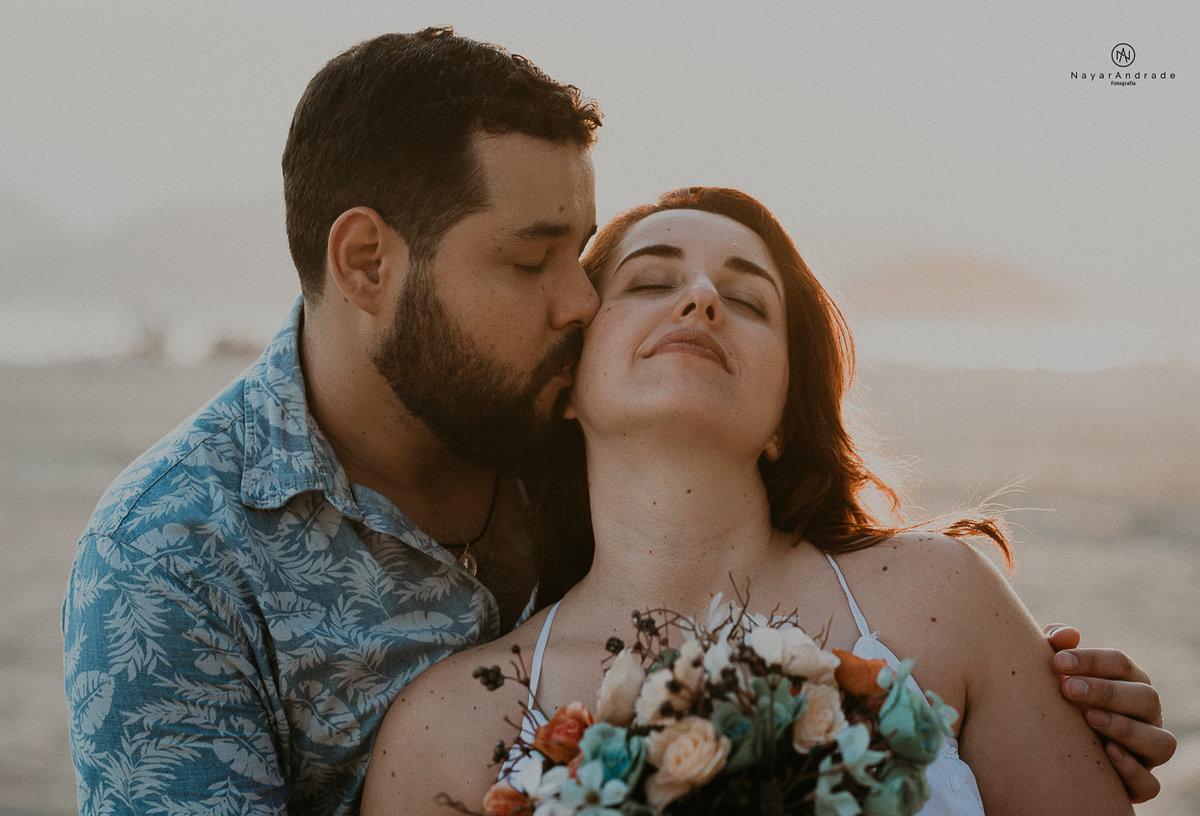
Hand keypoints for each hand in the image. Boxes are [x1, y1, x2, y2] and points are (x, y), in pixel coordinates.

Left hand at [1044, 623, 1177, 802]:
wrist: (1046, 747)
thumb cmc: (1053, 697)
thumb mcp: (1051, 671)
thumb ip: (1055, 646)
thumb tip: (1068, 635)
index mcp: (1128, 683)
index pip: (1122, 664)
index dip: (1092, 660)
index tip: (1058, 660)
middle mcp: (1146, 716)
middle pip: (1146, 698)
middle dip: (1107, 691)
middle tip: (1068, 689)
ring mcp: (1147, 752)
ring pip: (1160, 742)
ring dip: (1126, 729)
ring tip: (1089, 717)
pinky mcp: (1139, 785)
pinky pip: (1150, 785)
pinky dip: (1132, 770)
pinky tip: (1106, 754)